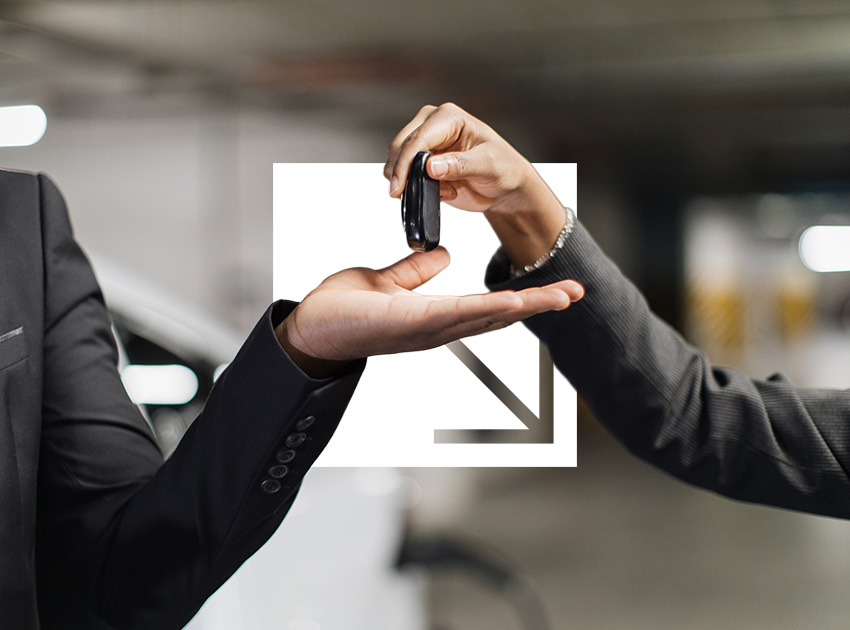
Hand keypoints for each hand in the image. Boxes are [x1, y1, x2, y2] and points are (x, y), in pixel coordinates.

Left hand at [276, 247, 582, 377]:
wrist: (310, 330)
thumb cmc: (344, 310)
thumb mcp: (388, 282)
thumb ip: (416, 271)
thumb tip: (442, 256)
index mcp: (435, 317)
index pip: (486, 307)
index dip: (521, 299)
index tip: (553, 288)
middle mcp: (438, 328)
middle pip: (497, 317)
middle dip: (538, 305)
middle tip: (576, 292)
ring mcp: (426, 330)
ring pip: (484, 318)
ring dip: (523, 308)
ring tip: (559, 296)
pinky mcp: (409, 324)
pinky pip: (454, 314)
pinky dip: (485, 310)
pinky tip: (510, 303)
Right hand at [384, 103, 567, 267]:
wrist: (505, 187)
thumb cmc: (503, 169)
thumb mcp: (488, 166)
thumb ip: (460, 165)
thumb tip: (430, 166)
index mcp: (449, 118)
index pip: (418, 138)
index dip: (405, 163)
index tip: (399, 186)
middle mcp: (433, 125)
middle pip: (400, 147)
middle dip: (405, 173)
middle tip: (423, 192)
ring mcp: (426, 143)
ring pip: (397, 161)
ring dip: (413, 182)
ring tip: (445, 189)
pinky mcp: (422, 161)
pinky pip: (404, 175)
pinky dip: (416, 187)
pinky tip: (442, 191)